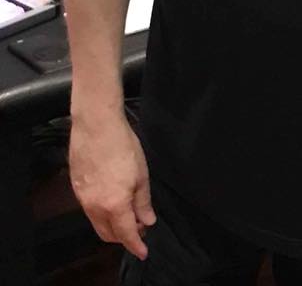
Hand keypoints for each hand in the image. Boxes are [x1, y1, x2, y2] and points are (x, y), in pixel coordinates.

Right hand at [69, 113, 156, 259]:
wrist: (96, 126)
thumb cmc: (122, 146)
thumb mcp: (141, 174)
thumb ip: (143, 202)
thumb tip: (147, 220)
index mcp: (114, 205)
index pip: (126, 234)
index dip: (136, 245)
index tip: (144, 252)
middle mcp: (95, 207)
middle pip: (108, 234)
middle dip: (124, 236)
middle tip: (140, 226)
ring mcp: (83, 199)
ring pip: (97, 223)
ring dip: (113, 225)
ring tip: (129, 212)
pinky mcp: (77, 188)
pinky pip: (89, 210)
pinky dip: (102, 213)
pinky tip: (113, 200)